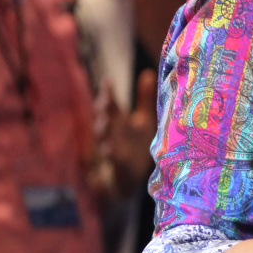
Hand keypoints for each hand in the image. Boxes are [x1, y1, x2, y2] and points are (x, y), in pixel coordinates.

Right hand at [92, 69, 157, 198]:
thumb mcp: (142, 121)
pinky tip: (110, 149)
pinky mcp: (118, 168)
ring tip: (106, 122)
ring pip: (104, 139)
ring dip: (104, 131)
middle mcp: (112, 135)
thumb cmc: (134, 147)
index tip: (107, 82)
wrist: (128, 181)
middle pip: (105, 119)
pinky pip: (113, 161)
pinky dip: (111, 154)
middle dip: (103, 110)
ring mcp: (112, 151)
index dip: (107, 94)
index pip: (111, 106)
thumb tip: (149, 71)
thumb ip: (144, 98)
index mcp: (118, 122)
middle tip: (104, 100)